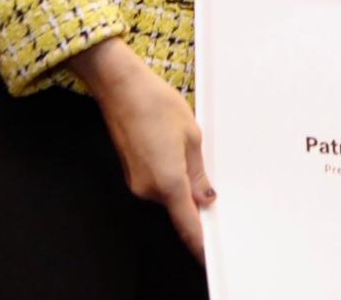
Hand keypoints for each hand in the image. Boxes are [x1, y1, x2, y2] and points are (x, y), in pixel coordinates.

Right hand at [71, 38, 211, 260]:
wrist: (122, 87)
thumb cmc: (156, 104)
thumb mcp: (191, 136)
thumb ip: (199, 172)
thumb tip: (205, 197)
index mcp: (167, 182)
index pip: (188, 225)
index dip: (201, 244)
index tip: (212, 254)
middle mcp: (148, 189)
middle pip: (179, 211)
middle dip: (198, 208)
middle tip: (218, 198)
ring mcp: (138, 183)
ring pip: (169, 196)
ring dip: (185, 189)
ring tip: (198, 161)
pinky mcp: (133, 173)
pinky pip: (159, 185)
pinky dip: (173, 180)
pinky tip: (181, 157)